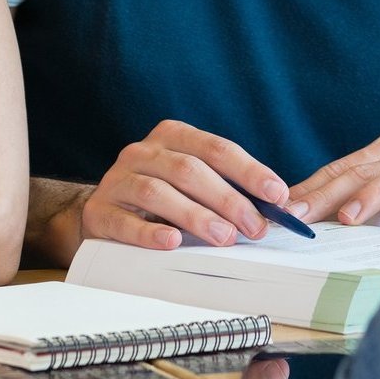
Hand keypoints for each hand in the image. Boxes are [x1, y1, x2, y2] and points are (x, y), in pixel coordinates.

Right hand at [80, 120, 288, 250]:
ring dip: (195, 216)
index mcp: (172, 136)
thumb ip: (230, 188)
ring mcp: (118, 180)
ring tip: (224, 237)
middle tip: (255, 227)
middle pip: (189, 170)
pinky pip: (125, 221)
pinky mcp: (99, 212)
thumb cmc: (162, 196)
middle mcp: (143, 152)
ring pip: (158, 192)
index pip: (216, 149)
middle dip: (228, 199)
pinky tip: (171, 242)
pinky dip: (149, 232)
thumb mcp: (193, 182)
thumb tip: (280, 207)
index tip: (277, 195)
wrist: (104, 211)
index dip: (249, 171)